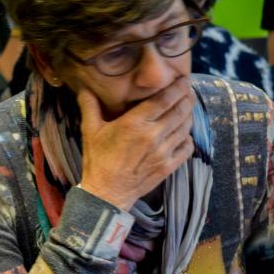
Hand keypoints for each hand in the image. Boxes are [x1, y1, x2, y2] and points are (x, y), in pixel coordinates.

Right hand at [77, 77, 193, 209]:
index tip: (184, 80)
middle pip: (179, 111)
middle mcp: (153, 135)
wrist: (106, 193)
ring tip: (188, 109)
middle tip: (189, 91)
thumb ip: (90, 106)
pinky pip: (187, 149)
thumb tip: (84, 87)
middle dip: (187, 98)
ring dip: (189, 116)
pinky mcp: (168, 167)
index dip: (177, 88)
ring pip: (185, 128)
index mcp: (135, 123)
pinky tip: (184, 135)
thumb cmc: (98, 160)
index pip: (164, 100)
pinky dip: (189, 139)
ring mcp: (163, 152)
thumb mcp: (90, 130)